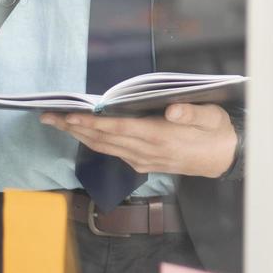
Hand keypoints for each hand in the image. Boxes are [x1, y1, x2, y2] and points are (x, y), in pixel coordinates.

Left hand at [40, 103, 238, 177]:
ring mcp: (143, 160)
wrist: (225, 158)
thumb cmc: (216, 131)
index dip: (90, 122)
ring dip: (79, 136)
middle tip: (48, 117)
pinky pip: (113, 153)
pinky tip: (85, 135)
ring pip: (104, 148)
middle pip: (102, 139)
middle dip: (73, 128)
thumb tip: (173, 109)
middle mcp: (145, 151)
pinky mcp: (144, 163)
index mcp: (159, 136)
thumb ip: (190, 112)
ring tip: (59, 124)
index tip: (68, 115)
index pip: (116, 128)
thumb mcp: (210, 116)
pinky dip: (95, 143)